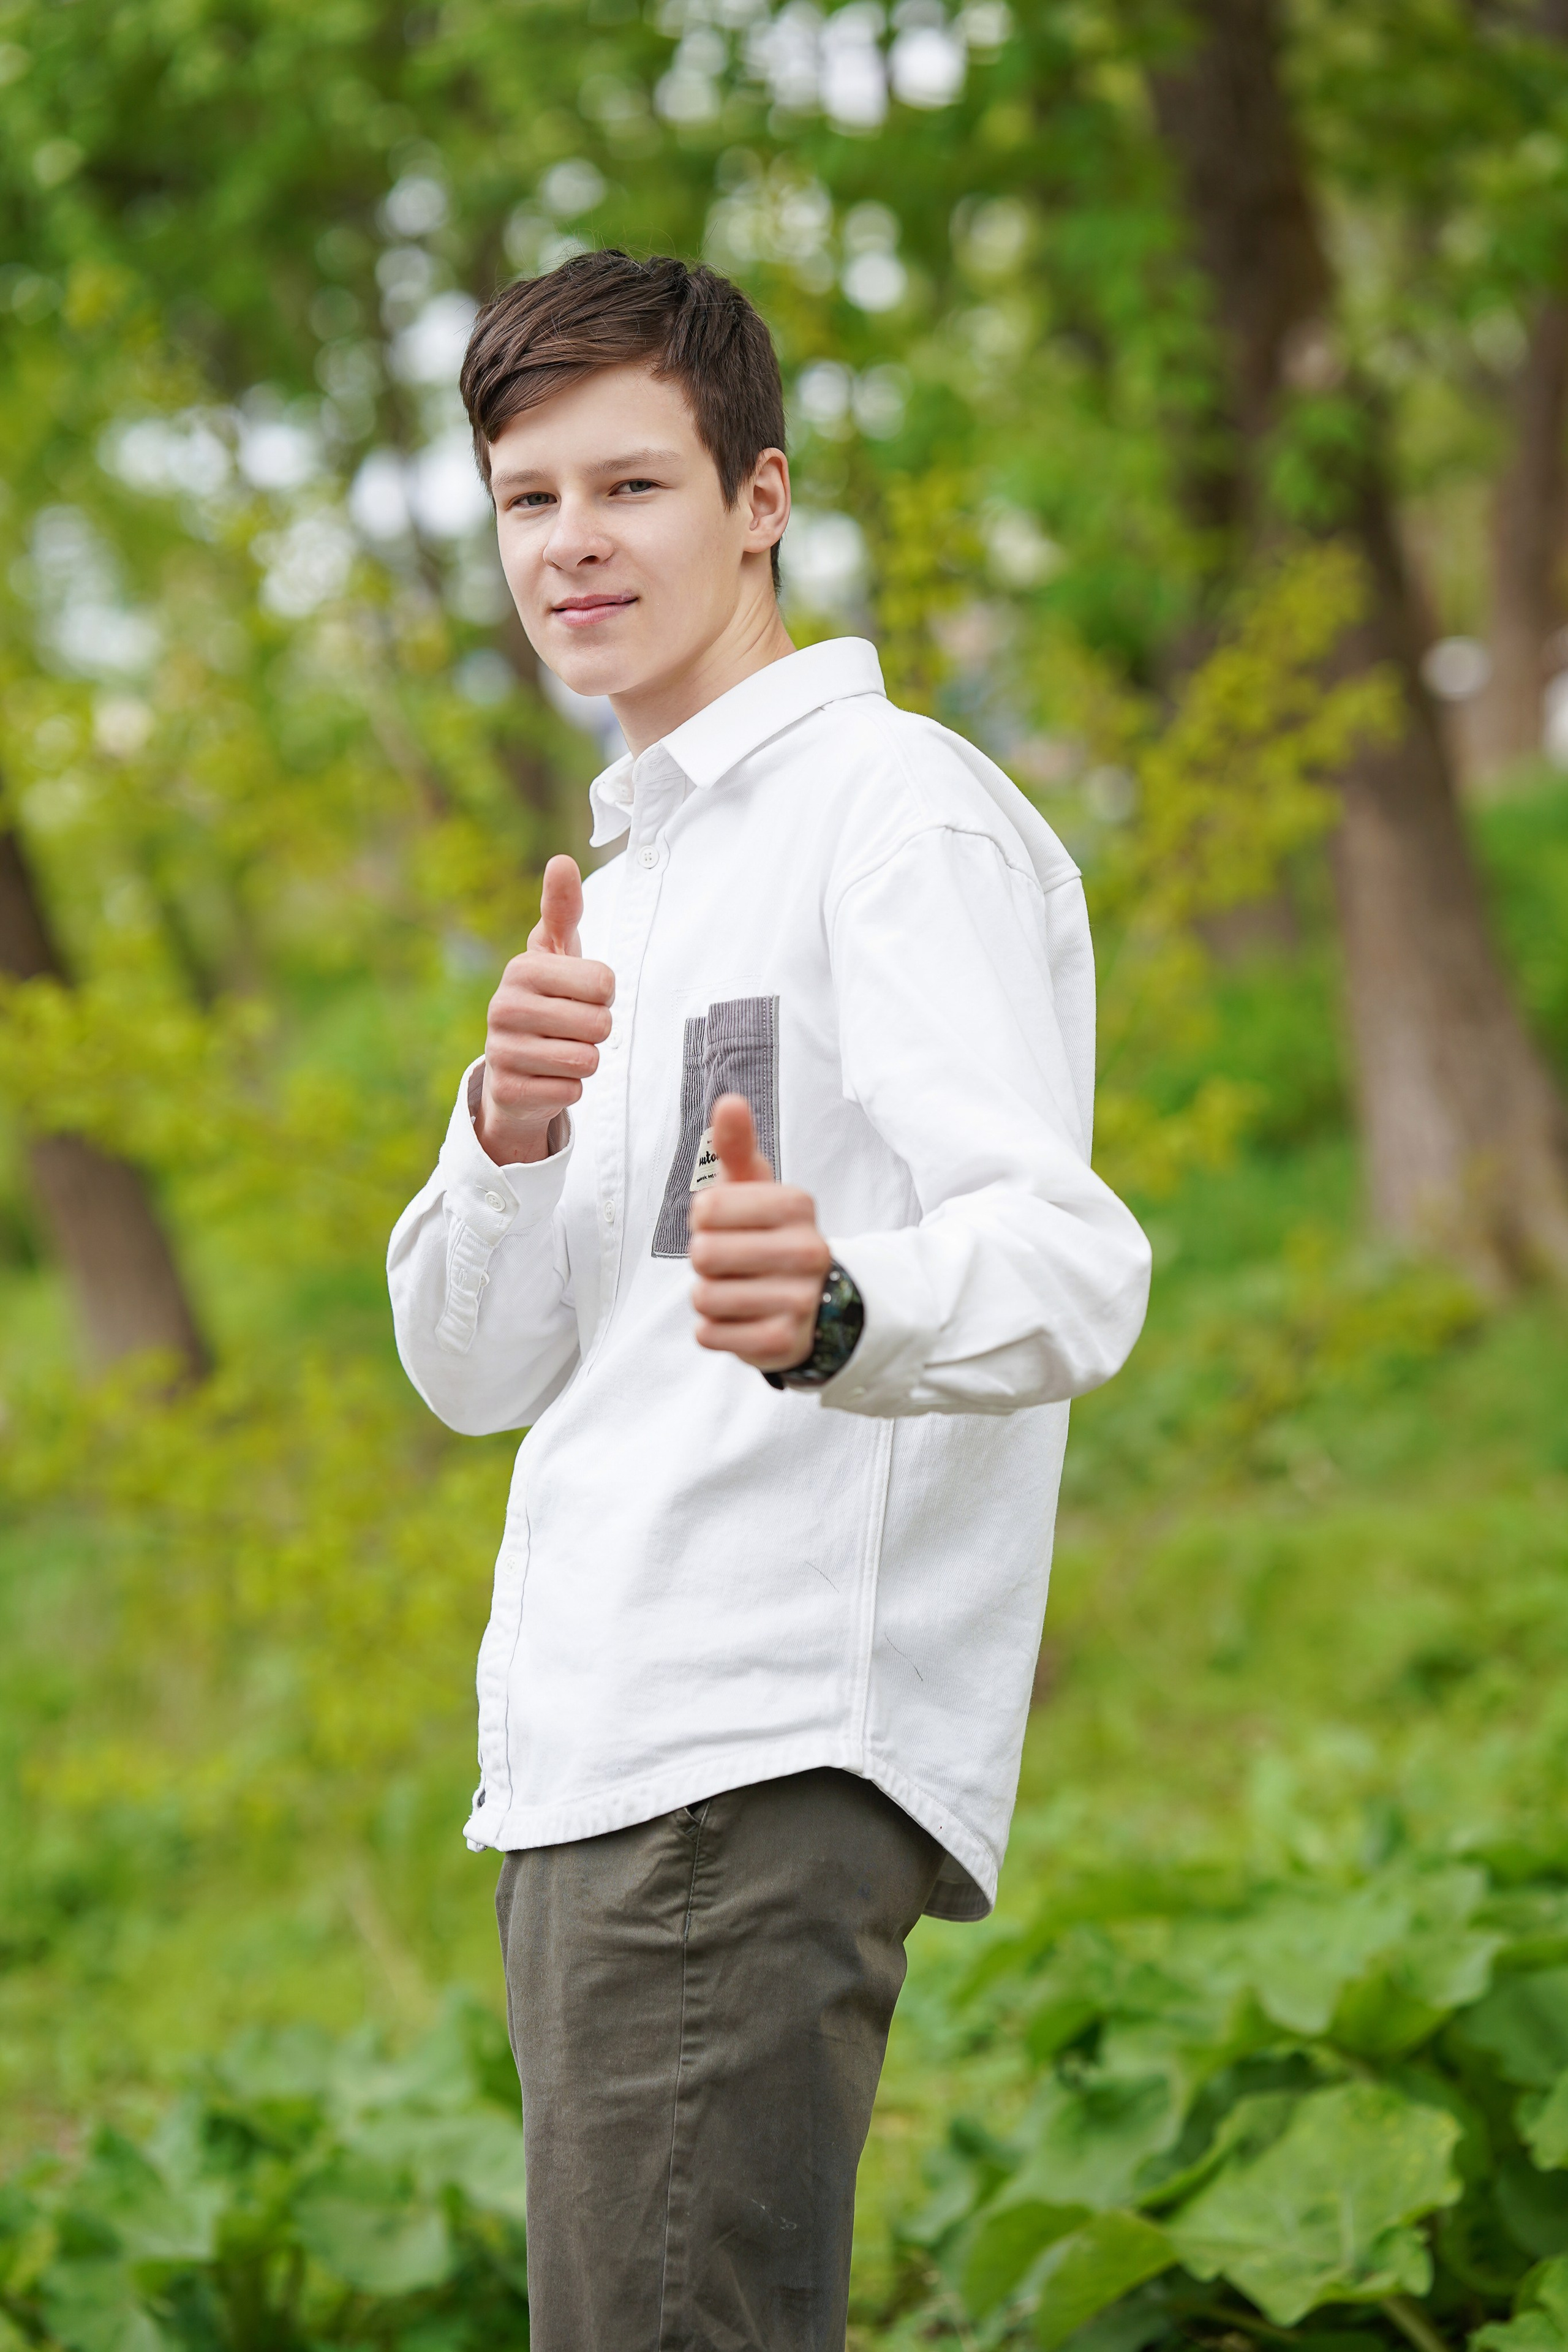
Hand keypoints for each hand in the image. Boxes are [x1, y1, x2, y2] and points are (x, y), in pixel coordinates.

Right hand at [477, 856, 614, 1165]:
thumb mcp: (555, 955)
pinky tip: (548, 1078)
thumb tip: (561, 861)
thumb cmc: (547, 1000)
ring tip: (560, 1051)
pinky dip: (569, 1088)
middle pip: (600, 1024)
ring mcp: (501, 1051)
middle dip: (596, 1030)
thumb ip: (563, 910)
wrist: (513, 1068)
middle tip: (570, 1028)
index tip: (579, 995)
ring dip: (585, 1060)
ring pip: (587, 1059)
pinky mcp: (508, 1091)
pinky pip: (571, 1091)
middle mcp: (504, 1006)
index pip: (604, 983)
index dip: (604, 994)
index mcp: (522, 969)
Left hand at [689, 1095, 831, 1371]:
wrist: (814, 1304)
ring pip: (704, 1297)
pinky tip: (741, 1319)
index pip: (707, 1208)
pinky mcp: (784, 1343)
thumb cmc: (768, 1235)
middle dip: (705, 1261)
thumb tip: (728, 1101)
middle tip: (733, 1263)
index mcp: (798, 1206)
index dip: (704, 1219)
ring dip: (709, 1296)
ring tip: (738, 1290)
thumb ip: (736, 1144)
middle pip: (703, 1254)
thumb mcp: (754, 1187)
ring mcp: (800, 1301)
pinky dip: (714, 1329)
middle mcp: (808, 1252)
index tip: (729, 1225)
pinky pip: (710, 1334)